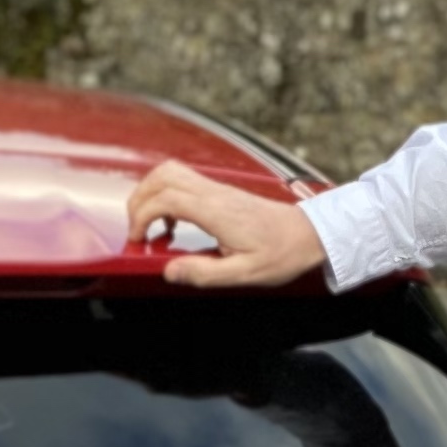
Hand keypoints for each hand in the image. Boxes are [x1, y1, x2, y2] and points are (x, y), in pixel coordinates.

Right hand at [125, 161, 326, 287]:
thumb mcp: (244, 274)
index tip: (138, 239)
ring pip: (171, 172)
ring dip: (151, 194)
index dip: (142, 216)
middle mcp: (215, 193)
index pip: (166, 198)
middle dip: (139, 199)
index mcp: (217, 211)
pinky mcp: (221, 191)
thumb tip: (169, 271)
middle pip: (162, 175)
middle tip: (137, 230)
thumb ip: (204, 273)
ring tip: (152, 225)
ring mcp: (218, 188)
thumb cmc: (282, 254)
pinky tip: (174, 223)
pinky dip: (166, 196)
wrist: (309, 235)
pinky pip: (184, 181)